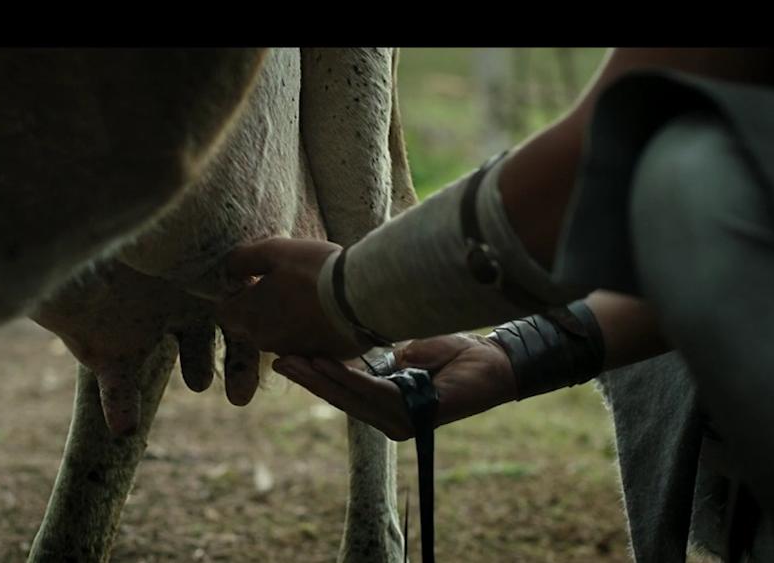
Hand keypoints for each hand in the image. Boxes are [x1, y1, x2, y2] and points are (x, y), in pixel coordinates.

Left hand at [217, 238, 367, 358]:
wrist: (364, 295)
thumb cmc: (315, 270)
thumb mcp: (274, 251)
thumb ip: (242, 260)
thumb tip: (229, 270)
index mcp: (250, 316)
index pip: (224, 312)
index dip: (234, 295)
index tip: (253, 280)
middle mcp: (267, 341)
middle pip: (251, 326)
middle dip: (259, 308)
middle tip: (283, 285)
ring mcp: (295, 352)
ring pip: (279, 336)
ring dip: (286, 320)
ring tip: (309, 295)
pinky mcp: (321, 357)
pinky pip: (307, 344)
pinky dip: (310, 330)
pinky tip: (327, 311)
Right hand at [271, 333, 517, 439]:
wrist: (494, 361)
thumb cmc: (456, 354)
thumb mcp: (408, 352)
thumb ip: (380, 360)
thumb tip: (356, 355)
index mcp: (388, 405)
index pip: (344, 393)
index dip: (315, 377)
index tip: (286, 358)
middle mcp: (391, 419)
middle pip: (340, 399)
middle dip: (308, 378)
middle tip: (279, 360)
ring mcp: (401, 421)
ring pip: (351, 397)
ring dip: (321, 377)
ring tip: (295, 359)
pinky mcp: (413, 414)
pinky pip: (373, 393)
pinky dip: (348, 377)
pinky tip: (325, 364)